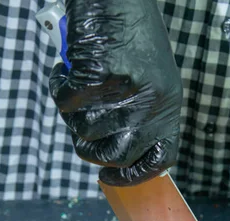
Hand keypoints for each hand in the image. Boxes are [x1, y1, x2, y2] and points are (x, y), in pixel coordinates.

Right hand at [49, 0, 182, 185]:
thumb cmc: (133, 33)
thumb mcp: (152, 80)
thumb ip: (142, 116)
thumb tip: (116, 154)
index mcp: (169, 107)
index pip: (159, 160)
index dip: (133, 176)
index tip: (110, 177)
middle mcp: (152, 105)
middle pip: (115, 156)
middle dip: (91, 150)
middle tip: (82, 128)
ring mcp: (126, 91)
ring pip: (86, 131)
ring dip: (74, 114)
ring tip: (77, 88)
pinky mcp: (99, 76)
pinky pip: (67, 103)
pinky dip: (60, 87)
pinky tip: (65, 71)